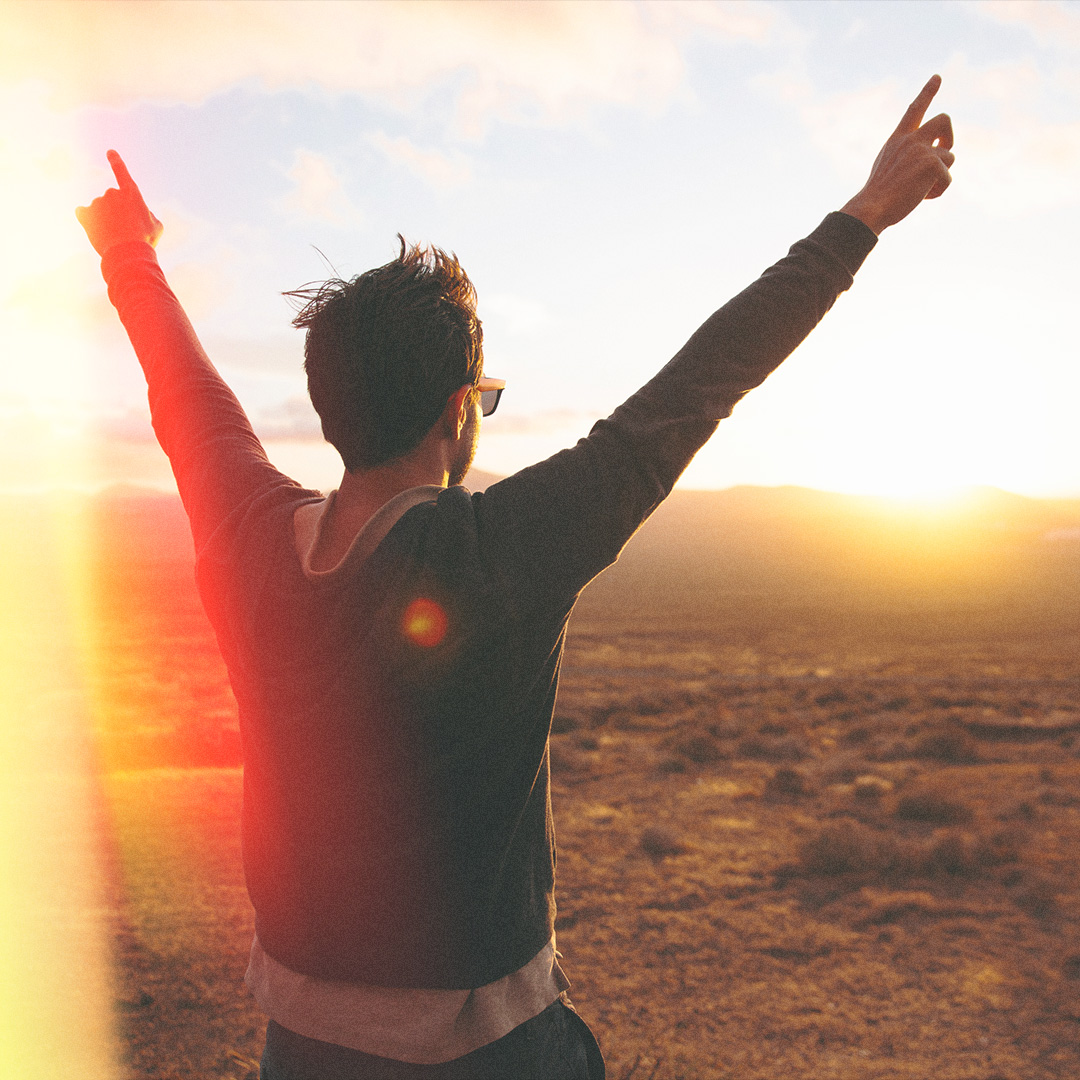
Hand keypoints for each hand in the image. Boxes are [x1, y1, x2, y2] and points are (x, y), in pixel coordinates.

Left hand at [76, 150, 162, 255]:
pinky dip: (87, 219)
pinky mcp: (86, 214)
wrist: (128, 254)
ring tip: (115, 237)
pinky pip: (82, 213)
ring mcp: (98, 203)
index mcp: (131, 193)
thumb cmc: (145, 240)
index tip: (110, 152)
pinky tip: (93, 228)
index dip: (116, 161)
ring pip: (100, 210)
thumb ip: (148, 215)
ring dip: (106, 221)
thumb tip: (141, 213)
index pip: (121, 172)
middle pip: (113, 201)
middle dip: (118, 213)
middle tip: (127, 231)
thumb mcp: (156, 227)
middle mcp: (112, 193)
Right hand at [841, 75, 953, 234]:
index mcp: (897, 139)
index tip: (938, 77)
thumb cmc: (877, 196)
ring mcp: (923, 150)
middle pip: (944, 120)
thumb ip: (907, 157)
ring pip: (949, 157)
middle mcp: (911, 139)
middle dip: (949, 136)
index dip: (927, 92)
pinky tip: (922, 197)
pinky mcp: (933, 164)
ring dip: (940, 175)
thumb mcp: (887, 168)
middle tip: (942, 154)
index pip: (914, 110)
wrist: (872, 207)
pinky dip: (939, 191)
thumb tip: (932, 159)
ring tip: (920, 190)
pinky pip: (948, 178)